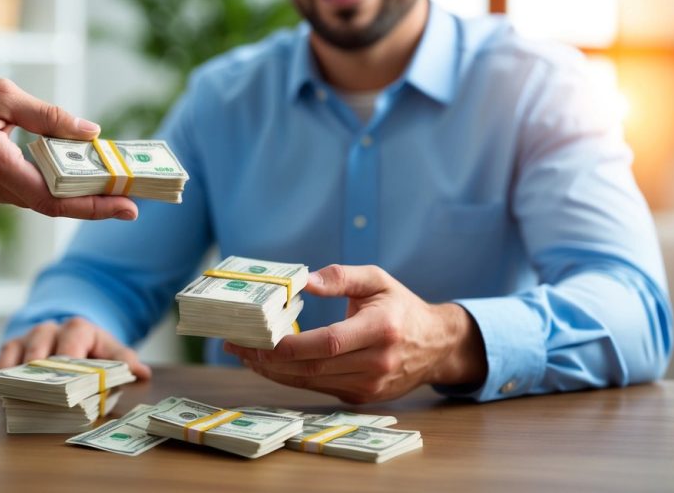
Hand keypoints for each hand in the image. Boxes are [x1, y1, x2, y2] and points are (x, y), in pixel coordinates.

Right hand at [0, 69, 138, 220]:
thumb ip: (46, 116)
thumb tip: (88, 131)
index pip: (56, 198)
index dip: (95, 206)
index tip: (128, 207)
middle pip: (51, 205)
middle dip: (94, 204)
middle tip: (130, 200)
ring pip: (33, 199)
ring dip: (69, 194)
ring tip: (104, 180)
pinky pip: (15, 191)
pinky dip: (43, 185)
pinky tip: (61, 172)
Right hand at [0, 317, 151, 379]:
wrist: (69, 335)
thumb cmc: (91, 349)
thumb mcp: (110, 351)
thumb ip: (123, 361)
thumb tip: (143, 372)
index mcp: (79, 328)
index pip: (74, 340)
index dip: (71, 358)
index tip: (72, 376)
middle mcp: (51, 329)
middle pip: (43, 343)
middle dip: (42, 364)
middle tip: (43, 384)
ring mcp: (30, 338)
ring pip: (21, 348)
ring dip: (21, 370)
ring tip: (22, 389)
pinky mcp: (13, 347)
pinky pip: (4, 356)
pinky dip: (3, 371)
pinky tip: (3, 388)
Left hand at [224, 265, 486, 403]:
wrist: (435, 346)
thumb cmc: (401, 306)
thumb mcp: (377, 279)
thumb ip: (341, 277)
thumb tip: (304, 281)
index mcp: (382, 329)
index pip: (329, 342)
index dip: (291, 345)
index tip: (260, 338)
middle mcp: (377, 362)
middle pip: (314, 367)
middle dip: (270, 360)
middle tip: (238, 346)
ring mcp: (370, 385)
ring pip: (312, 383)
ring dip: (274, 372)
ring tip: (245, 355)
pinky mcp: (362, 397)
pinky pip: (318, 388)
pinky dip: (290, 378)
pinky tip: (269, 365)